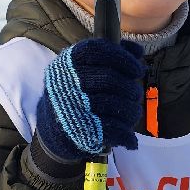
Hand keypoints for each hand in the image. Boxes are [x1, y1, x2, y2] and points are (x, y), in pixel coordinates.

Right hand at [34, 38, 145, 162]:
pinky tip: (130, 138)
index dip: (122, 58)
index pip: (98, 51)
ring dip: (132, 110)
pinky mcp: (81, 130)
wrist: (52, 129)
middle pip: (110, 79)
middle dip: (130, 88)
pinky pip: (112, 129)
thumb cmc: (75, 93)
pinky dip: (126, 134)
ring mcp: (74, 107)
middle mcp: (68, 82)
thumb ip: (109, 55)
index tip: (137, 69)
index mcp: (68, 63)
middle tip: (135, 94)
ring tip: (133, 112)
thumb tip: (138, 50)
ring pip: (115, 105)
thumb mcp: (83, 68)